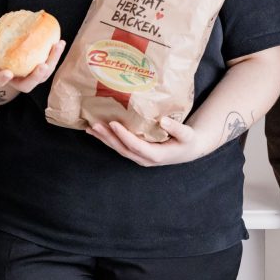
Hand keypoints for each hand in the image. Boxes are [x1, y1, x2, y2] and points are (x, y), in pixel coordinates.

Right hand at [0, 31, 65, 93]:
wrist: (10, 56)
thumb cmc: (0, 52)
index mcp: (3, 76)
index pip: (0, 81)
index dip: (3, 78)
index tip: (7, 73)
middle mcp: (19, 81)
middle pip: (28, 84)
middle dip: (36, 76)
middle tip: (42, 66)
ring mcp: (32, 77)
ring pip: (43, 75)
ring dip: (52, 62)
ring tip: (57, 46)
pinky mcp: (42, 71)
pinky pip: (50, 65)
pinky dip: (56, 54)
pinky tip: (60, 42)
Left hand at [86, 116, 209, 166]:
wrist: (189, 150)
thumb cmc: (188, 141)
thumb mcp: (187, 135)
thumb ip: (176, 128)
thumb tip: (163, 121)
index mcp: (156, 155)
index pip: (136, 146)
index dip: (123, 135)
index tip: (113, 123)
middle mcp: (145, 159)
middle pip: (122, 149)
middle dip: (107, 138)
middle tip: (94, 125)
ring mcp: (139, 157)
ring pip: (119, 149)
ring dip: (104, 139)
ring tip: (90, 128)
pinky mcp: (137, 152)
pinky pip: (120, 146)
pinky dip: (108, 139)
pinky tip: (98, 132)